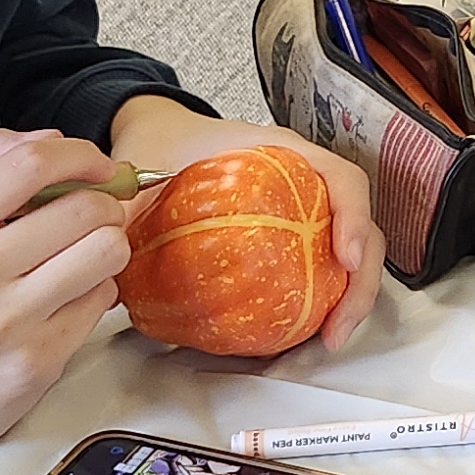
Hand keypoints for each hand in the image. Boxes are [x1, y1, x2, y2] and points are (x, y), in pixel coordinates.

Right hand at [0, 130, 139, 467]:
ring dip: (107, 243)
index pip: (26, 167)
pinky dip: (97, 288)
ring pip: (105, 250)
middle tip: (91, 213)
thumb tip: (52, 140)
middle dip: (102, 202)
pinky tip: (69, 295)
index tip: (93, 163)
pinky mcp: (40, 359)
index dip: (77, 155)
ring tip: (83, 252)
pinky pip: (103, 298)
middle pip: (81, 208)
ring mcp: (6, 323)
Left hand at [106, 98, 383, 355]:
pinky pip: (322, 268)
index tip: (343, 259)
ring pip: (350, 255)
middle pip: (360, 228)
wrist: (156, 135)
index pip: (342, 179)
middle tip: (337, 329)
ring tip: (328, 339)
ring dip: (350, 299)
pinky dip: (325, 300)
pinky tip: (306, 332)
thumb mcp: (146, 169)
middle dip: (361, 283)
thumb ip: (132, 209)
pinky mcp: (293, 237)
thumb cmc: (163, 146)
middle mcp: (304, 182)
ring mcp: (304, 211)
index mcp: (281, 153)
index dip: (354, 218)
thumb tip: (112, 270)